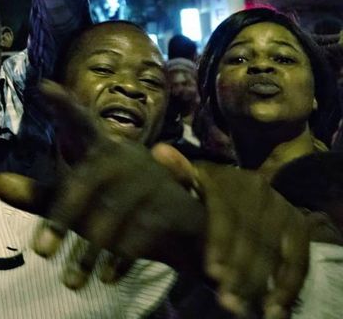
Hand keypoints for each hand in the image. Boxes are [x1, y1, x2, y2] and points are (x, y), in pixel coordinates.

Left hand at [0, 81, 203, 288]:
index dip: (64, 106)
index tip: (45, 87)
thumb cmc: (119, 204)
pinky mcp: (167, 207)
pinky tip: (105, 278)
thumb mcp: (77, 200)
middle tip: (40, 253)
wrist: (184, 226)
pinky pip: (140, 235)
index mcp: (100, 148)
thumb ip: (38, 194)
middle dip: (61, 220)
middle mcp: (122, 157)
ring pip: (109, 216)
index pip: (78, 122)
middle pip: (84, 185)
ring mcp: (147, 180)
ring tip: (69, 282)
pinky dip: (120, 259)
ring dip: (88, 253)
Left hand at [153, 150, 310, 318]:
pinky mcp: (297, 224)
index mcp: (227, 179)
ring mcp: (281, 206)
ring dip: (259, 282)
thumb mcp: (188, 178)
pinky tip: (272, 306)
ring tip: (242, 306)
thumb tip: (160, 154)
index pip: (225, 211)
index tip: (212, 271)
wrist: (244, 186)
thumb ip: (175, 171)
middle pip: (250, 236)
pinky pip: (296, 259)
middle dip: (238, 271)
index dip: (220, 242)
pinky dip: (286, 285)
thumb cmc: (204, 189)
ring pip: (272, 250)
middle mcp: (258, 190)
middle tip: (226, 299)